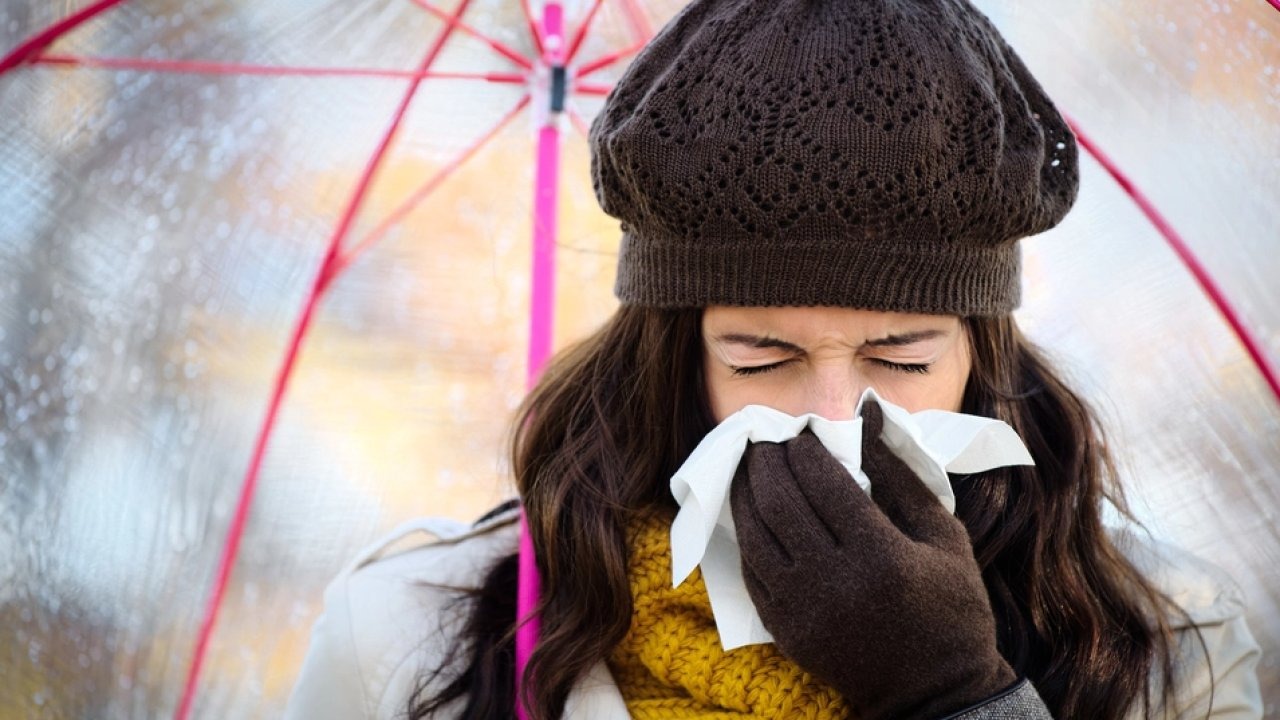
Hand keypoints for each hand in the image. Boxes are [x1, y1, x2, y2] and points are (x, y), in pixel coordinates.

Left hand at [729, 400, 1015, 719]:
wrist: (937, 691)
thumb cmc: (951, 606)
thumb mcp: (944, 535)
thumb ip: (901, 473)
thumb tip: (868, 414)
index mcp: (881, 556)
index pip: (824, 484)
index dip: (805, 450)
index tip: (801, 432)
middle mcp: (835, 582)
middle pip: (780, 503)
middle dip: (766, 462)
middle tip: (765, 440)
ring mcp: (804, 610)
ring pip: (754, 536)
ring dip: (745, 493)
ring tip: (750, 468)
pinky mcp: (786, 631)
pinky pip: (751, 572)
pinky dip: (746, 536)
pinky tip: (750, 513)